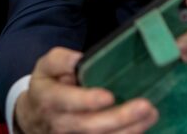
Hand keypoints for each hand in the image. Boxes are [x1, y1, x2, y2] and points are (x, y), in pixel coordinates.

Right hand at [15, 47, 157, 133]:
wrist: (35, 117)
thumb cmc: (47, 86)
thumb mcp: (45, 67)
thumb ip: (60, 60)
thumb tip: (78, 59)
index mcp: (49, 99)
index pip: (68, 102)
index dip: (87, 101)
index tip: (109, 96)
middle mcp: (61, 123)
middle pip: (90, 126)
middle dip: (119, 118)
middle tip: (145, 106)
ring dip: (129, 130)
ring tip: (151, 114)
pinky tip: (142, 126)